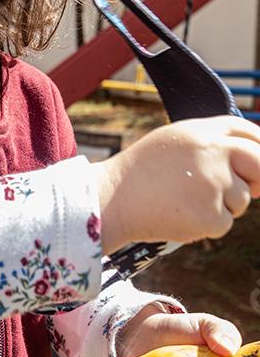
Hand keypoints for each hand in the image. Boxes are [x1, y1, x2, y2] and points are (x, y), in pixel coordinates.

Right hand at [91, 115, 259, 253]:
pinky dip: (207, 225)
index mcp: (204, 131)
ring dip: (222, 205)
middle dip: (257, 179)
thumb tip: (249, 157)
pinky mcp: (212, 215)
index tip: (257, 162)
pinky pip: (224, 223)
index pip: (249, 133)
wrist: (111, 199)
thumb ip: (210, 141)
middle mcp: (214, 152)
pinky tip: (179, 217)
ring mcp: (215, 184)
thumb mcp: (174, 140)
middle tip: (250, 188)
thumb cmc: (140, 172)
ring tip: (183, 201)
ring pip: (241, 199)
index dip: (259, 147)